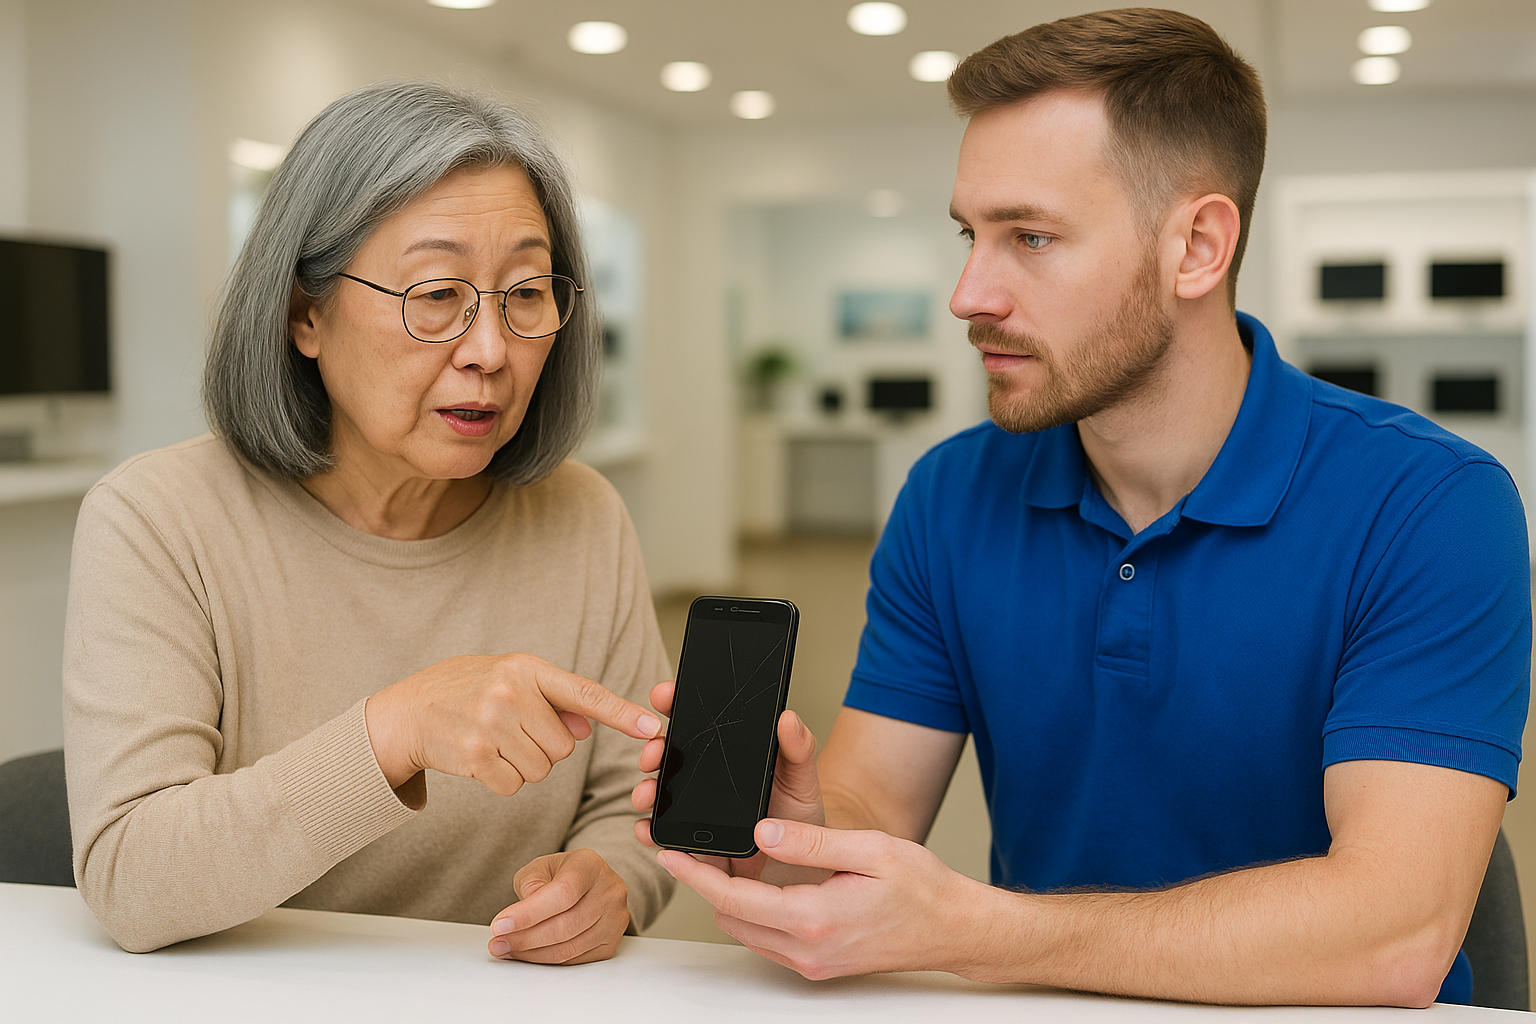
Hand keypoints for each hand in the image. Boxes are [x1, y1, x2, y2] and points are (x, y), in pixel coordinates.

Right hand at [366, 652, 660, 792]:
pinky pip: (514, 785)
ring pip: (541, 768)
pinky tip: (479, 758)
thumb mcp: (507, 679)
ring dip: (522, 764)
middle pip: (563, 746)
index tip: (652, 728)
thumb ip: (551, 700)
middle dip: (543, 746)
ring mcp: (492, 725)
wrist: (404, 712)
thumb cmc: (461, 691)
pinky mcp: (476, 757)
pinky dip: (501, 780)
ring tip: (492, 741)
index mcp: (526, 668)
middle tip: (509, 730)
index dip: (621, 713)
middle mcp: (511, 693)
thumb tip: (586, 729)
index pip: (585, 693)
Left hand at [487, 849, 628, 964]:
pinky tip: (527, 954)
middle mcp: (609, 892)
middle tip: (497, 942)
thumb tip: (521, 915)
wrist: (589, 883)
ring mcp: (614, 919)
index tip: (500, 925)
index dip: (529, 914)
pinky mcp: (611, 943)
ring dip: (531, 954)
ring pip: (568, 948)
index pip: (562, 894)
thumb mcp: (541, 867)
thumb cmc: (563, 874)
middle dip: (524, 938)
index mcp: (590, 866)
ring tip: (506, 949)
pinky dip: (546, 960)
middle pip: (565, 926)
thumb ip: (530, 884)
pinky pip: (574, 960)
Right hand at [630, 679, 824, 882]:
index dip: (679, 704)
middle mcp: (708, 779)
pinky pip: (666, 837)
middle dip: (654, 749)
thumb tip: (788, 717)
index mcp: (732, 754)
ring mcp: (696, 811)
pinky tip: (646, 829)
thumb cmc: (801, 817)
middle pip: (672, 755)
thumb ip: (798, 749)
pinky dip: (649, 832)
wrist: (802, 867)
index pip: (700, 722)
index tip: (665, 694)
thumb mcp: (803, 780)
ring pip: (662, 794)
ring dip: (646, 790)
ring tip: (646, 793)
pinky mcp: (693, 845)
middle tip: (654, 750)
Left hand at [657, 817, 990, 980]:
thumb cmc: (922, 887)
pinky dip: (750, 915)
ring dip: (725, 901)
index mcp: (816, 918)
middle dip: (703, 885)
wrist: (953, 928)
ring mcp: (812, 961)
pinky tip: (751, 886)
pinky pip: (768, 940)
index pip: (735, 899)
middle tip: (684, 849)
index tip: (668, 852)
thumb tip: (762, 831)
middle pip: (731, 920)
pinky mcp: (819, 963)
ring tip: (711, 862)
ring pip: (746, 932)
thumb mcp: (869, 849)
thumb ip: (811, 842)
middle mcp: (808, 949)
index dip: (696, 874)